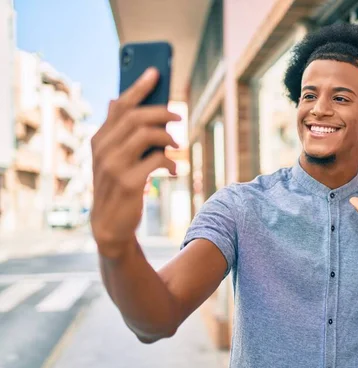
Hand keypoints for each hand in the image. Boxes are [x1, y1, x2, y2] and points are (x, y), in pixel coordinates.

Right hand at [90, 67, 180, 257]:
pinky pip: (157, 159)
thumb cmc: (117, 187)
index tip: (156, 72)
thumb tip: (119, 100)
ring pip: (148, 134)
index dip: (139, 87)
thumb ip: (118, 133)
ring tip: (178, 146)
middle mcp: (103, 149)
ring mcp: (114, 166)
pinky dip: (171, 161)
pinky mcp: (129, 182)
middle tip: (179, 116)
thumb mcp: (113, 158)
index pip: (120, 105)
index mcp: (100, 140)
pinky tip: (175, 171)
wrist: (110, 225)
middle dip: (162, 112)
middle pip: (137, 116)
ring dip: (169, 137)